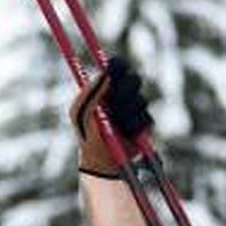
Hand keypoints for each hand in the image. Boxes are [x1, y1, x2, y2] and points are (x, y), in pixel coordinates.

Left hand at [73, 54, 154, 175]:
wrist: (100, 160)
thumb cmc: (86, 134)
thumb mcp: (79, 113)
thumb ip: (89, 93)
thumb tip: (102, 74)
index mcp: (106, 87)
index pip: (117, 66)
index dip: (118, 65)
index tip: (113, 70)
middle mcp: (123, 95)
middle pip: (133, 79)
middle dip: (124, 90)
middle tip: (113, 101)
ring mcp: (136, 108)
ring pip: (140, 99)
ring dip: (126, 112)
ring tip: (114, 124)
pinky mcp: (145, 123)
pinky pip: (145, 118)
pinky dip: (133, 125)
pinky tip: (125, 133)